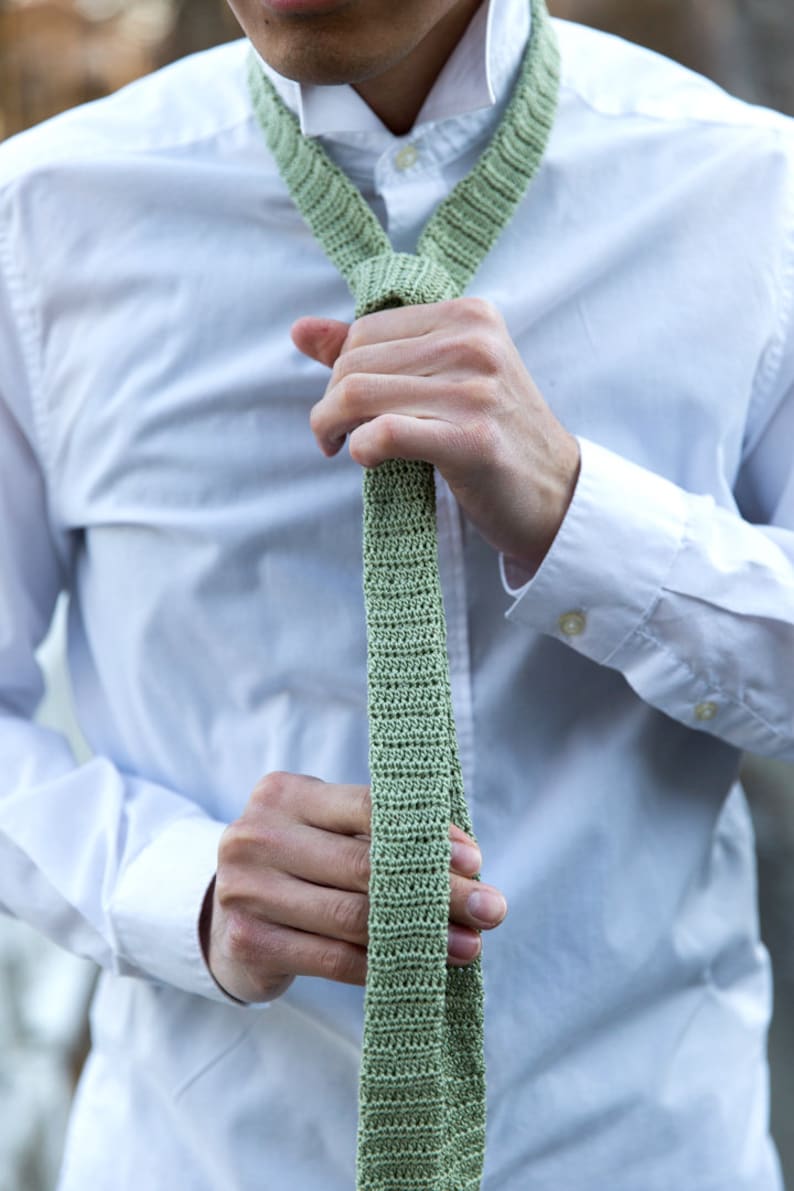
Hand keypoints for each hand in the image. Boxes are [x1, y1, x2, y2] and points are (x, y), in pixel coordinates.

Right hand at [201, 771, 506, 1003]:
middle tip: (491, 908)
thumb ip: (380, 836)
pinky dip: (382, 965)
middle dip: (438, 890)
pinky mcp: (248, 941)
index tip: (475, 860)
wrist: (220, 916)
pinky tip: (420, 969)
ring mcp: (246, 890)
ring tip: (470, 946)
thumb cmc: (298, 865)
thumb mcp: (326, 832)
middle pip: (366, 866)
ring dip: (421, 934)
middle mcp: (257, 836)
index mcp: (283, 794)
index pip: (368, 807)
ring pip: (352, 916)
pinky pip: (332, 958)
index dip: (426, 835)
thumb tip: (467, 864)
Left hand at [293, 298, 580, 570]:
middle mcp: (475, 343)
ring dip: (333, 427)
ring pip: (358, 394)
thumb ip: (375, 350)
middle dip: (330, 402)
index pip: (366, 329)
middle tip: (336, 434)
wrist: (555, 493)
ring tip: (342, 446)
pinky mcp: (473, 440)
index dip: (340, 370)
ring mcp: (476, 391)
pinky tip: (370, 460)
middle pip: (355, 361)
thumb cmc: (493, 436)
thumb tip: (300, 330)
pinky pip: (385, 433)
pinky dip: (362, 449)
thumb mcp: (442, 378)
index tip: (346, 407)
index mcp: (469, 315)